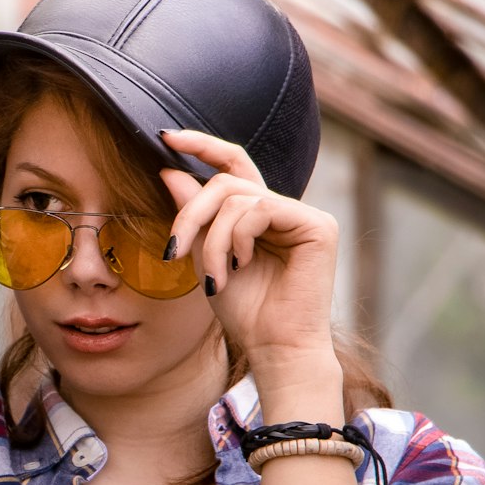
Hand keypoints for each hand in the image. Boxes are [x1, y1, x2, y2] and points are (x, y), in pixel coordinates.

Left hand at [159, 129, 339, 385]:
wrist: (274, 348)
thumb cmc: (245, 312)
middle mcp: (283, 210)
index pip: (232, 166)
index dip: (202, 146)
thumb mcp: (205, 258)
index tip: (166, 136)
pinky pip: (260, 209)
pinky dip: (238, 238)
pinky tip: (241, 265)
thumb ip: (193, 216)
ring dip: (212, 239)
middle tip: (175, 249)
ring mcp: (304, 216)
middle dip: (191, 213)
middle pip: (226, 183)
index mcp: (259, 216)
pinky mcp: (318, 225)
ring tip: (215, 275)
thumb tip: (170, 170)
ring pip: (237, 198)